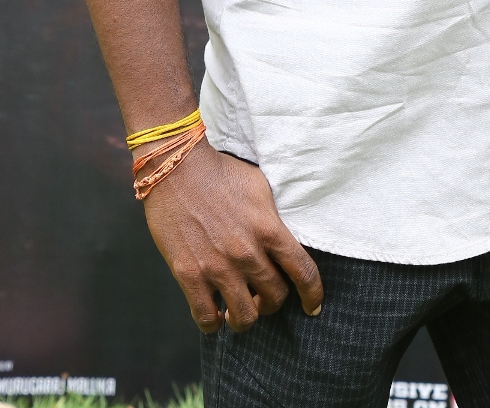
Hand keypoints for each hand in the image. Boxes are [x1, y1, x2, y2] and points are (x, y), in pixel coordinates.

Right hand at [140, 140, 322, 332]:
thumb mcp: (259, 187)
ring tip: (239, 310)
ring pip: (245, 315)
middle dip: (272, 302)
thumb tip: (286, 239)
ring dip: (245, 317)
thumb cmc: (220, 173)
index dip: (313, 294)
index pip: (303, 271)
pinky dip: (214, 323)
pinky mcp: (189, 274)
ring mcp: (217, 265)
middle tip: (262, 297)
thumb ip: (274, 218)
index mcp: (268, 228)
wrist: (176, 168)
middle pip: (275, 297)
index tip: (313, 306)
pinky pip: (207, 317)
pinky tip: (215, 313)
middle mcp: (246, 252)